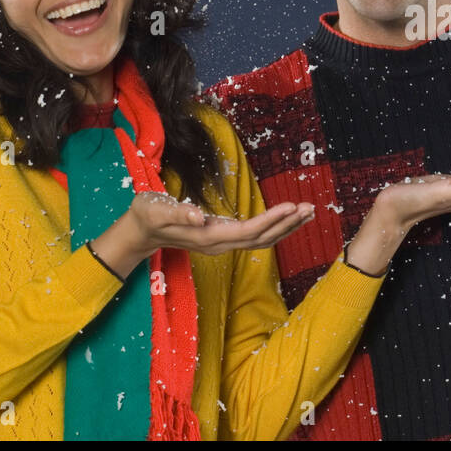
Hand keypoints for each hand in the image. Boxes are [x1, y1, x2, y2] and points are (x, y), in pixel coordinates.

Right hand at [91, 191, 316, 279]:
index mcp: (208, 236)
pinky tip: (287, 219)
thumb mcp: (156, 209)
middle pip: (261, 238)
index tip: (291, 207)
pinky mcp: (223, 239)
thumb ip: (178, 213)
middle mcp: (219, 244)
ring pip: (261, 240)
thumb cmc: (147, 215)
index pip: (247, 231)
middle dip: (287, 224)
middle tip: (310, 208)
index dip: (271, 220)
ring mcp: (222, 244)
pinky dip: (274, 228)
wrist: (140, 231)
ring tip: (307, 213)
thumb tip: (199, 216)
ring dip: (285, 228)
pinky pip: (255, 237)